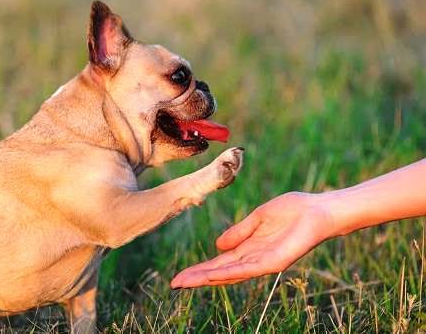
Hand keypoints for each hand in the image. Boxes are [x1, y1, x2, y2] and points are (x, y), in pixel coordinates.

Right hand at [171, 192, 333, 287]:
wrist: (320, 210)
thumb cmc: (294, 211)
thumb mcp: (258, 218)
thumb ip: (240, 232)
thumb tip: (217, 245)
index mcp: (249, 248)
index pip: (219, 262)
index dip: (199, 269)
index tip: (179, 276)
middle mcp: (255, 260)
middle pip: (220, 272)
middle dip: (197, 278)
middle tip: (174, 284)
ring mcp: (264, 263)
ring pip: (230, 274)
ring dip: (207, 278)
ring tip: (186, 282)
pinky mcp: (275, 262)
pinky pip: (248, 269)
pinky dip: (229, 272)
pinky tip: (213, 275)